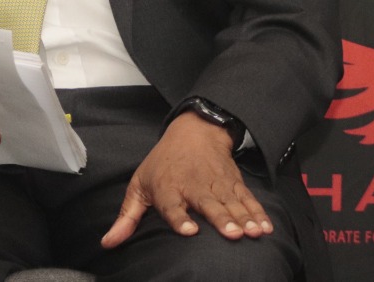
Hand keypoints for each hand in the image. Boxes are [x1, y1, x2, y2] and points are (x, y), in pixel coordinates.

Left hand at [100, 112, 273, 246]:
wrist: (194, 131)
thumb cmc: (162, 163)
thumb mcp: (140, 184)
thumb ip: (127, 216)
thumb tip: (108, 243)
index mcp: (168, 188)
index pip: (172, 205)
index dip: (179, 218)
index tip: (189, 231)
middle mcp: (194, 186)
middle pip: (208, 204)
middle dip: (221, 219)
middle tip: (233, 234)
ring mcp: (216, 184)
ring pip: (231, 203)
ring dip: (244, 218)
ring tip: (253, 233)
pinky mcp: (234, 183)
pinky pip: (248, 200)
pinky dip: (258, 213)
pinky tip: (265, 228)